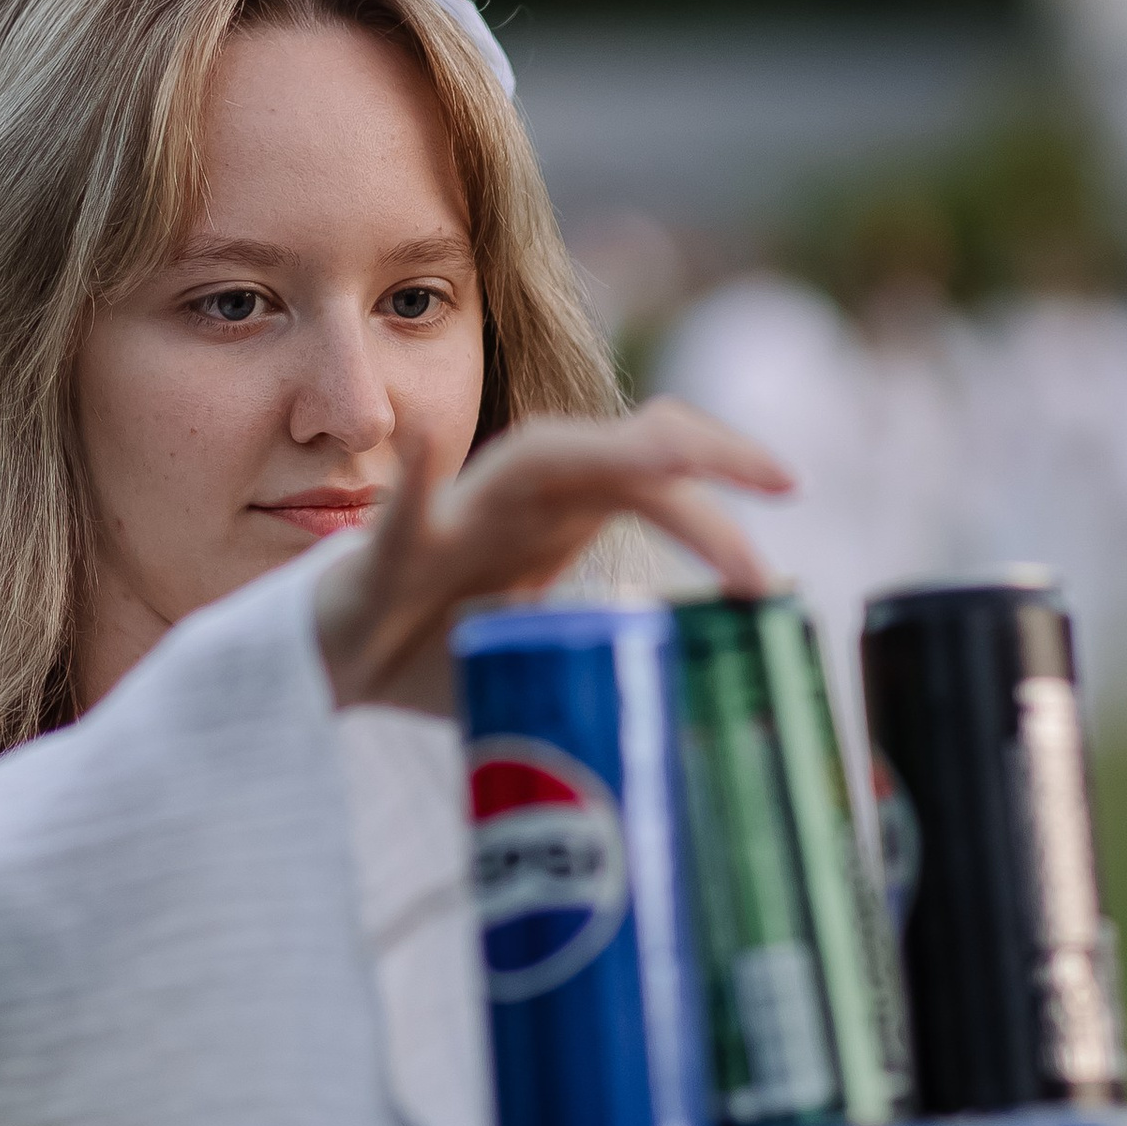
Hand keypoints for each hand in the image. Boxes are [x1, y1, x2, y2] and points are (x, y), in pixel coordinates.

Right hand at [312, 398, 794, 711]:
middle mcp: (520, 498)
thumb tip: (713, 682)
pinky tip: (418, 443)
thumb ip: (622, 649)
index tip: (791, 491)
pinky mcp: (391, 557)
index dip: (721, 475)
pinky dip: (415, 477)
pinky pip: (402, 513)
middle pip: (620, 452)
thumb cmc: (444, 647)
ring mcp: (457, 518)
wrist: (336, 665)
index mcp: (564, 511)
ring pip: (535, 461)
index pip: (655, 471)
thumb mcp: (552, 649)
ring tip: (670, 454)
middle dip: (701, 458)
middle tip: (778, 484)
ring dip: (607, 454)